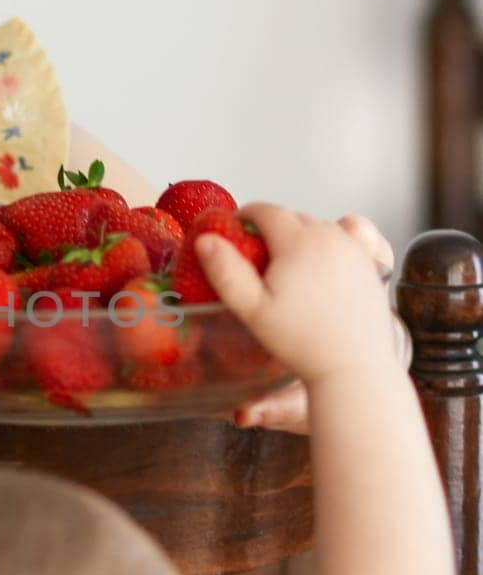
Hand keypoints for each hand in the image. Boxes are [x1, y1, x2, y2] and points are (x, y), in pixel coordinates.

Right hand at [230, 212, 400, 433]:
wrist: (352, 364)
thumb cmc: (301, 341)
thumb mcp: (252, 309)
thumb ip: (225, 271)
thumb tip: (205, 240)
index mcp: (298, 241)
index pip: (266, 210)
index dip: (246, 216)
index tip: (236, 229)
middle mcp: (330, 236)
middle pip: (293, 216)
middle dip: (273, 228)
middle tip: (259, 255)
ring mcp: (353, 247)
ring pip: (320, 226)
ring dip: (302, 235)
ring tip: (289, 264)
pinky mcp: (370, 261)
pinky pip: (349, 236)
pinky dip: (332, 240)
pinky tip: (323, 262)